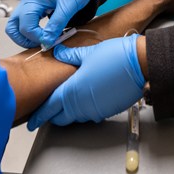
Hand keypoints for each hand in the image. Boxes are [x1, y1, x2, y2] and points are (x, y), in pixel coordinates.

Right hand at [5, 0, 92, 47]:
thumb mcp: (68, 6)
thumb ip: (56, 25)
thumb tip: (47, 42)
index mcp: (32, 0)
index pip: (25, 27)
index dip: (37, 38)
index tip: (50, 42)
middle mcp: (27, 1)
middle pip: (13, 27)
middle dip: (25, 40)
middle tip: (42, 44)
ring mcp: (30, 3)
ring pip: (17, 25)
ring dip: (26, 36)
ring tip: (43, 40)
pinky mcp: (36, 5)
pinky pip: (27, 20)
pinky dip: (32, 29)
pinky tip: (46, 32)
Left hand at [27, 35, 144, 129]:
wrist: (141, 64)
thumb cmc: (116, 56)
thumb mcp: (88, 52)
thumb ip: (70, 56)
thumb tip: (58, 52)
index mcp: (73, 90)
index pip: (50, 108)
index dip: (39, 116)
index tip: (31, 121)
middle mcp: (83, 104)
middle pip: (61, 118)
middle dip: (53, 116)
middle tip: (48, 111)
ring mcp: (96, 110)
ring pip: (76, 117)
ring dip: (69, 113)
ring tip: (66, 103)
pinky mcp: (107, 111)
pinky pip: (90, 115)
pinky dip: (84, 111)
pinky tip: (86, 99)